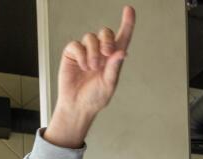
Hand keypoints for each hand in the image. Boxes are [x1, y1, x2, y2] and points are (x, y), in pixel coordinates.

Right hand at [44, 6, 135, 147]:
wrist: (78, 105)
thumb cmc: (96, 97)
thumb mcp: (109, 84)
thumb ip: (114, 67)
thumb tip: (121, 52)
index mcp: (113, 59)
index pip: (122, 38)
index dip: (127, 23)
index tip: (130, 9)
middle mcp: (101, 52)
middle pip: (105, 32)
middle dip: (107, 40)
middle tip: (106, 54)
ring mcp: (86, 51)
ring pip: (91, 37)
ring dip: (93, 52)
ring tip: (92, 68)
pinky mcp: (72, 53)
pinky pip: (76, 44)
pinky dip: (81, 54)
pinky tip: (83, 66)